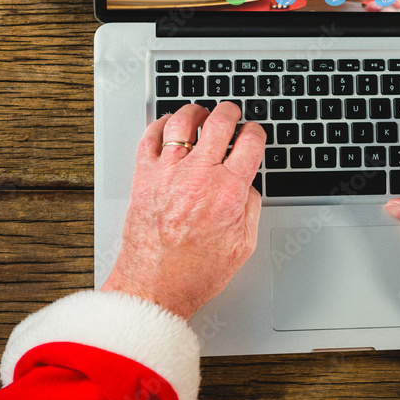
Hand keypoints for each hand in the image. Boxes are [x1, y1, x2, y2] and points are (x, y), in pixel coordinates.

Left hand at [101, 103, 265, 318]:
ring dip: (196, 111)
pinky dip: (161, 124)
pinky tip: (168, 125)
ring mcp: (169, 173)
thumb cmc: (195, 273)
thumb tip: (248, 186)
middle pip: (219, 122)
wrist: (154, 288)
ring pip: (183, 122)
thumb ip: (250, 208)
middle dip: (230, 112)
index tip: (253, 133)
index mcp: (229, 192)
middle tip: (231, 112)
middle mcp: (199, 176)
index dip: (256, 132)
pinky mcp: (144, 177)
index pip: (250, 143)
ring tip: (199, 113)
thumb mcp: (243, 245)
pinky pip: (150, 137)